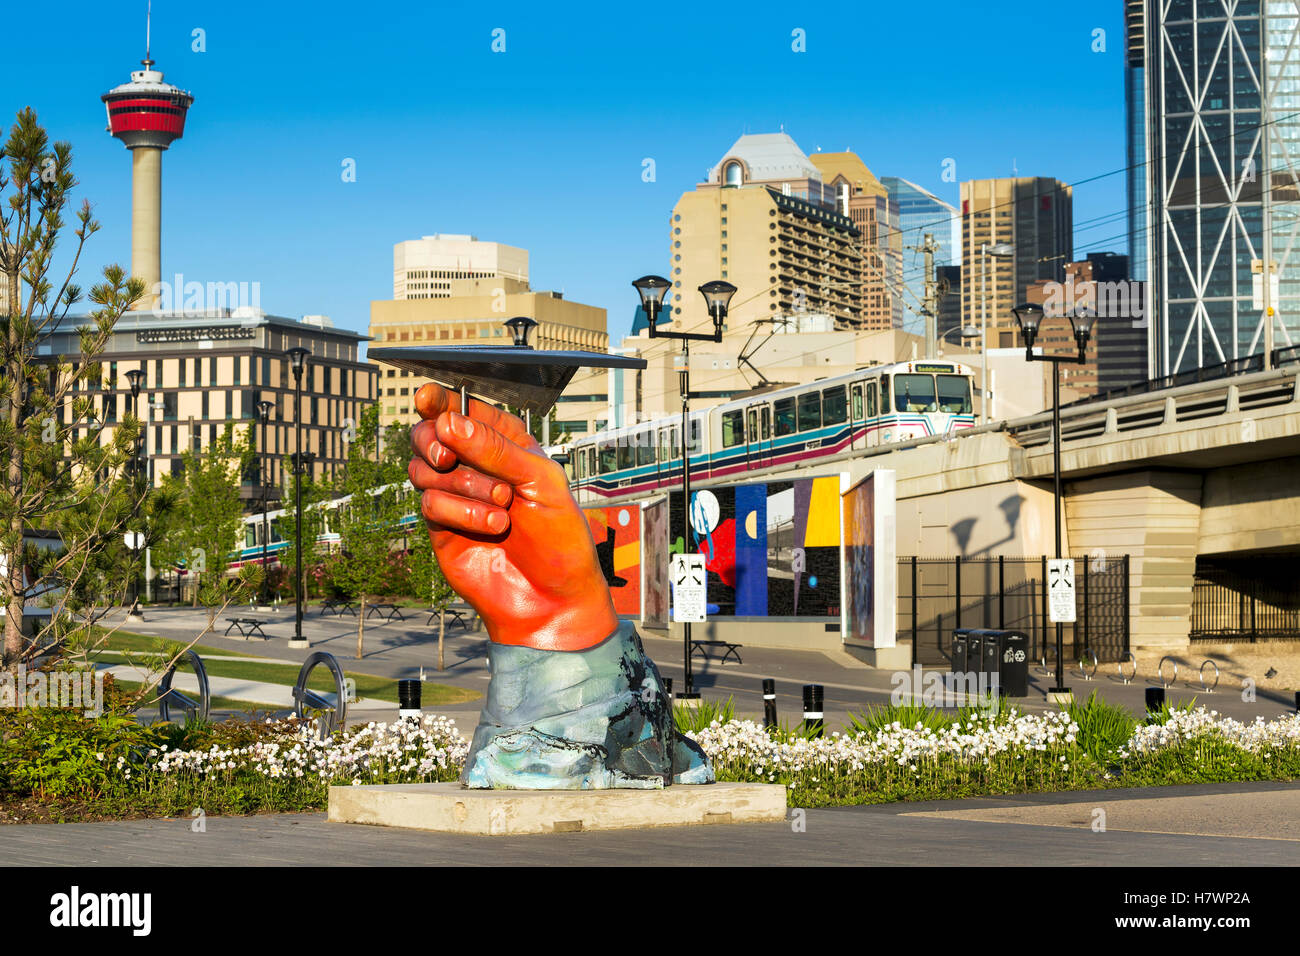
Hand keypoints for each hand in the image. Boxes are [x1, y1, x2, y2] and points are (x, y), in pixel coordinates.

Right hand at [408, 382, 617, 650]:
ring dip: (461, 483)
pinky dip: (458, 512)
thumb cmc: (559, 537)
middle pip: (430, 434)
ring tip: (501, 504)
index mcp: (505, 445)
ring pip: (424, 468)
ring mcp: (457, 497)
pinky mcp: (442, 528)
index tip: (427, 397)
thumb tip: (448, 422)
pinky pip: (429, 504)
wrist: (552, 599)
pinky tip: (492, 527)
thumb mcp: (541, 482)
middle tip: (448, 455)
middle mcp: (476, 467)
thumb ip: (496, 450)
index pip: (464, 410)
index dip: (441, 400)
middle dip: (434, 440)